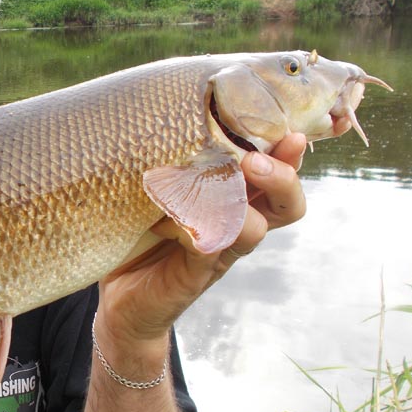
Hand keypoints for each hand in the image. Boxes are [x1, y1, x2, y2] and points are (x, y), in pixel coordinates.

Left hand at [95, 134, 306, 357]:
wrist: (120, 301)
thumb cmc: (139, 235)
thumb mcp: (158, 189)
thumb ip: (175, 160)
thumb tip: (172, 110)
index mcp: (237, 201)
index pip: (279, 175)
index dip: (291, 156)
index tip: (291, 134)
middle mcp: (237, 227)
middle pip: (287, 205)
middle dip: (281, 178)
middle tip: (254, 161)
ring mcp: (219, 253)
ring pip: (254, 228)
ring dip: (236, 202)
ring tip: (211, 187)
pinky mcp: (195, 275)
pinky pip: (209, 248)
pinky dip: (193, 229)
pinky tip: (169, 220)